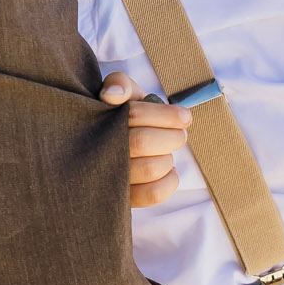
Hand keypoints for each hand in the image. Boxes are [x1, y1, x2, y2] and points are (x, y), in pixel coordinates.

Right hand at [100, 73, 188, 207]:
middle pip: (143, 142)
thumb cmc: (121, 114)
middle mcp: (100, 152)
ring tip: (167, 152)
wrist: (112, 140)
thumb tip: (113, 96)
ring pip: (151, 168)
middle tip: (180, 134)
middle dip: (171, 136)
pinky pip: (153, 194)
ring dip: (168, 158)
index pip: (134, 116)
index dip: (165, 115)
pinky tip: (168, 171)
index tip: (184, 116)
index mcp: (99, 122)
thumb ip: (119, 84)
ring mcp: (109, 179)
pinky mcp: (123, 200)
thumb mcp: (120, 91)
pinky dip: (169, 182)